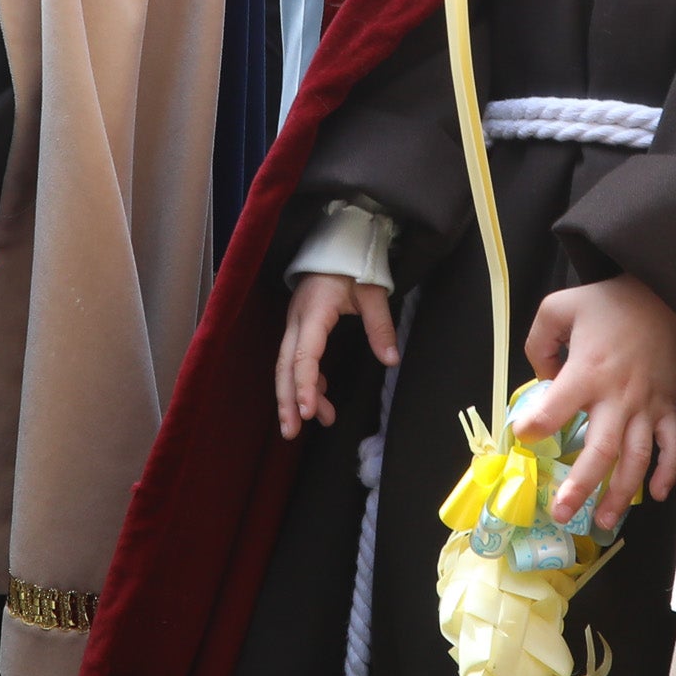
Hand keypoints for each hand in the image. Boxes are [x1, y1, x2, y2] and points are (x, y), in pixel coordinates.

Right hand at [277, 270, 400, 439]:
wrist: (335, 243)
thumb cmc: (352, 264)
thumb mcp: (372, 291)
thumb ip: (380, 326)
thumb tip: (391, 359)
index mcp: (314, 312)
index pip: (304, 355)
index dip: (305, 385)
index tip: (309, 411)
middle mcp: (297, 321)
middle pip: (284, 366)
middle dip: (286, 400)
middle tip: (291, 431)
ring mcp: (295, 324)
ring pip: (286, 365)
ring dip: (294, 395)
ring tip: (310, 423)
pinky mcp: (300, 327)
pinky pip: (295, 358)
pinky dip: (306, 381)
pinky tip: (320, 398)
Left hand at [521, 275, 675, 530]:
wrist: (660, 296)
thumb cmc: (606, 305)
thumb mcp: (559, 307)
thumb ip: (538, 342)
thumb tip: (538, 379)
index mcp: (587, 372)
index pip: (555, 408)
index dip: (535, 425)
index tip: (522, 437)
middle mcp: (618, 396)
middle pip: (602, 449)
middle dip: (581, 485)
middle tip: (561, 514)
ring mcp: (647, 406)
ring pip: (636, 457)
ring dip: (621, 492)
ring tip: (602, 522)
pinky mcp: (667, 407)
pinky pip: (673, 445)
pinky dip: (666, 471)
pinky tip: (654, 495)